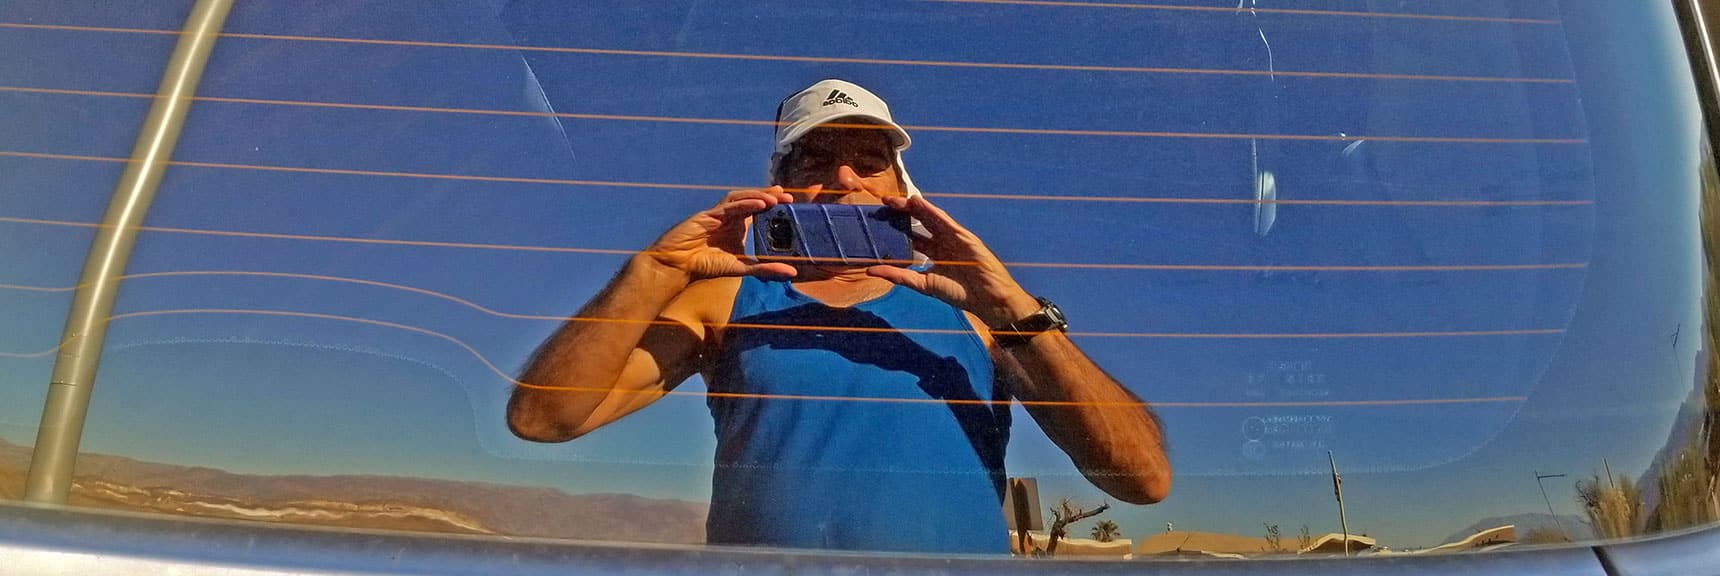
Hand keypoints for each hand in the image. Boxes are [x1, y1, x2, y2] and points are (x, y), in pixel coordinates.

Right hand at [644, 187, 797, 281]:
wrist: (676, 266)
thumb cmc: (705, 266)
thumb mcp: (741, 268)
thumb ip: (765, 270)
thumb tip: (792, 273)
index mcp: (737, 227)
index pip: (758, 210)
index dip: (773, 204)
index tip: (791, 202)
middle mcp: (729, 218)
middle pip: (752, 200)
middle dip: (770, 196)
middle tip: (789, 196)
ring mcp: (718, 214)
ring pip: (741, 199)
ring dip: (759, 196)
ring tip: (776, 198)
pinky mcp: (707, 215)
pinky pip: (728, 206)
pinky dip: (745, 204)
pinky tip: (759, 204)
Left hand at [866, 195, 1039, 326]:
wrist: (987, 299)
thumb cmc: (960, 293)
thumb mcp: (923, 284)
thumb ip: (899, 276)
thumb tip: (870, 271)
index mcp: (934, 254)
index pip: (912, 237)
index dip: (895, 229)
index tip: (878, 222)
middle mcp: (942, 242)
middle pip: (919, 224)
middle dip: (902, 214)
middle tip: (882, 204)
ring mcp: (953, 237)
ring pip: (930, 218)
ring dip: (913, 207)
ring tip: (895, 200)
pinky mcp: (963, 236)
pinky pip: (944, 221)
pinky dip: (931, 211)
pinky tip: (918, 202)